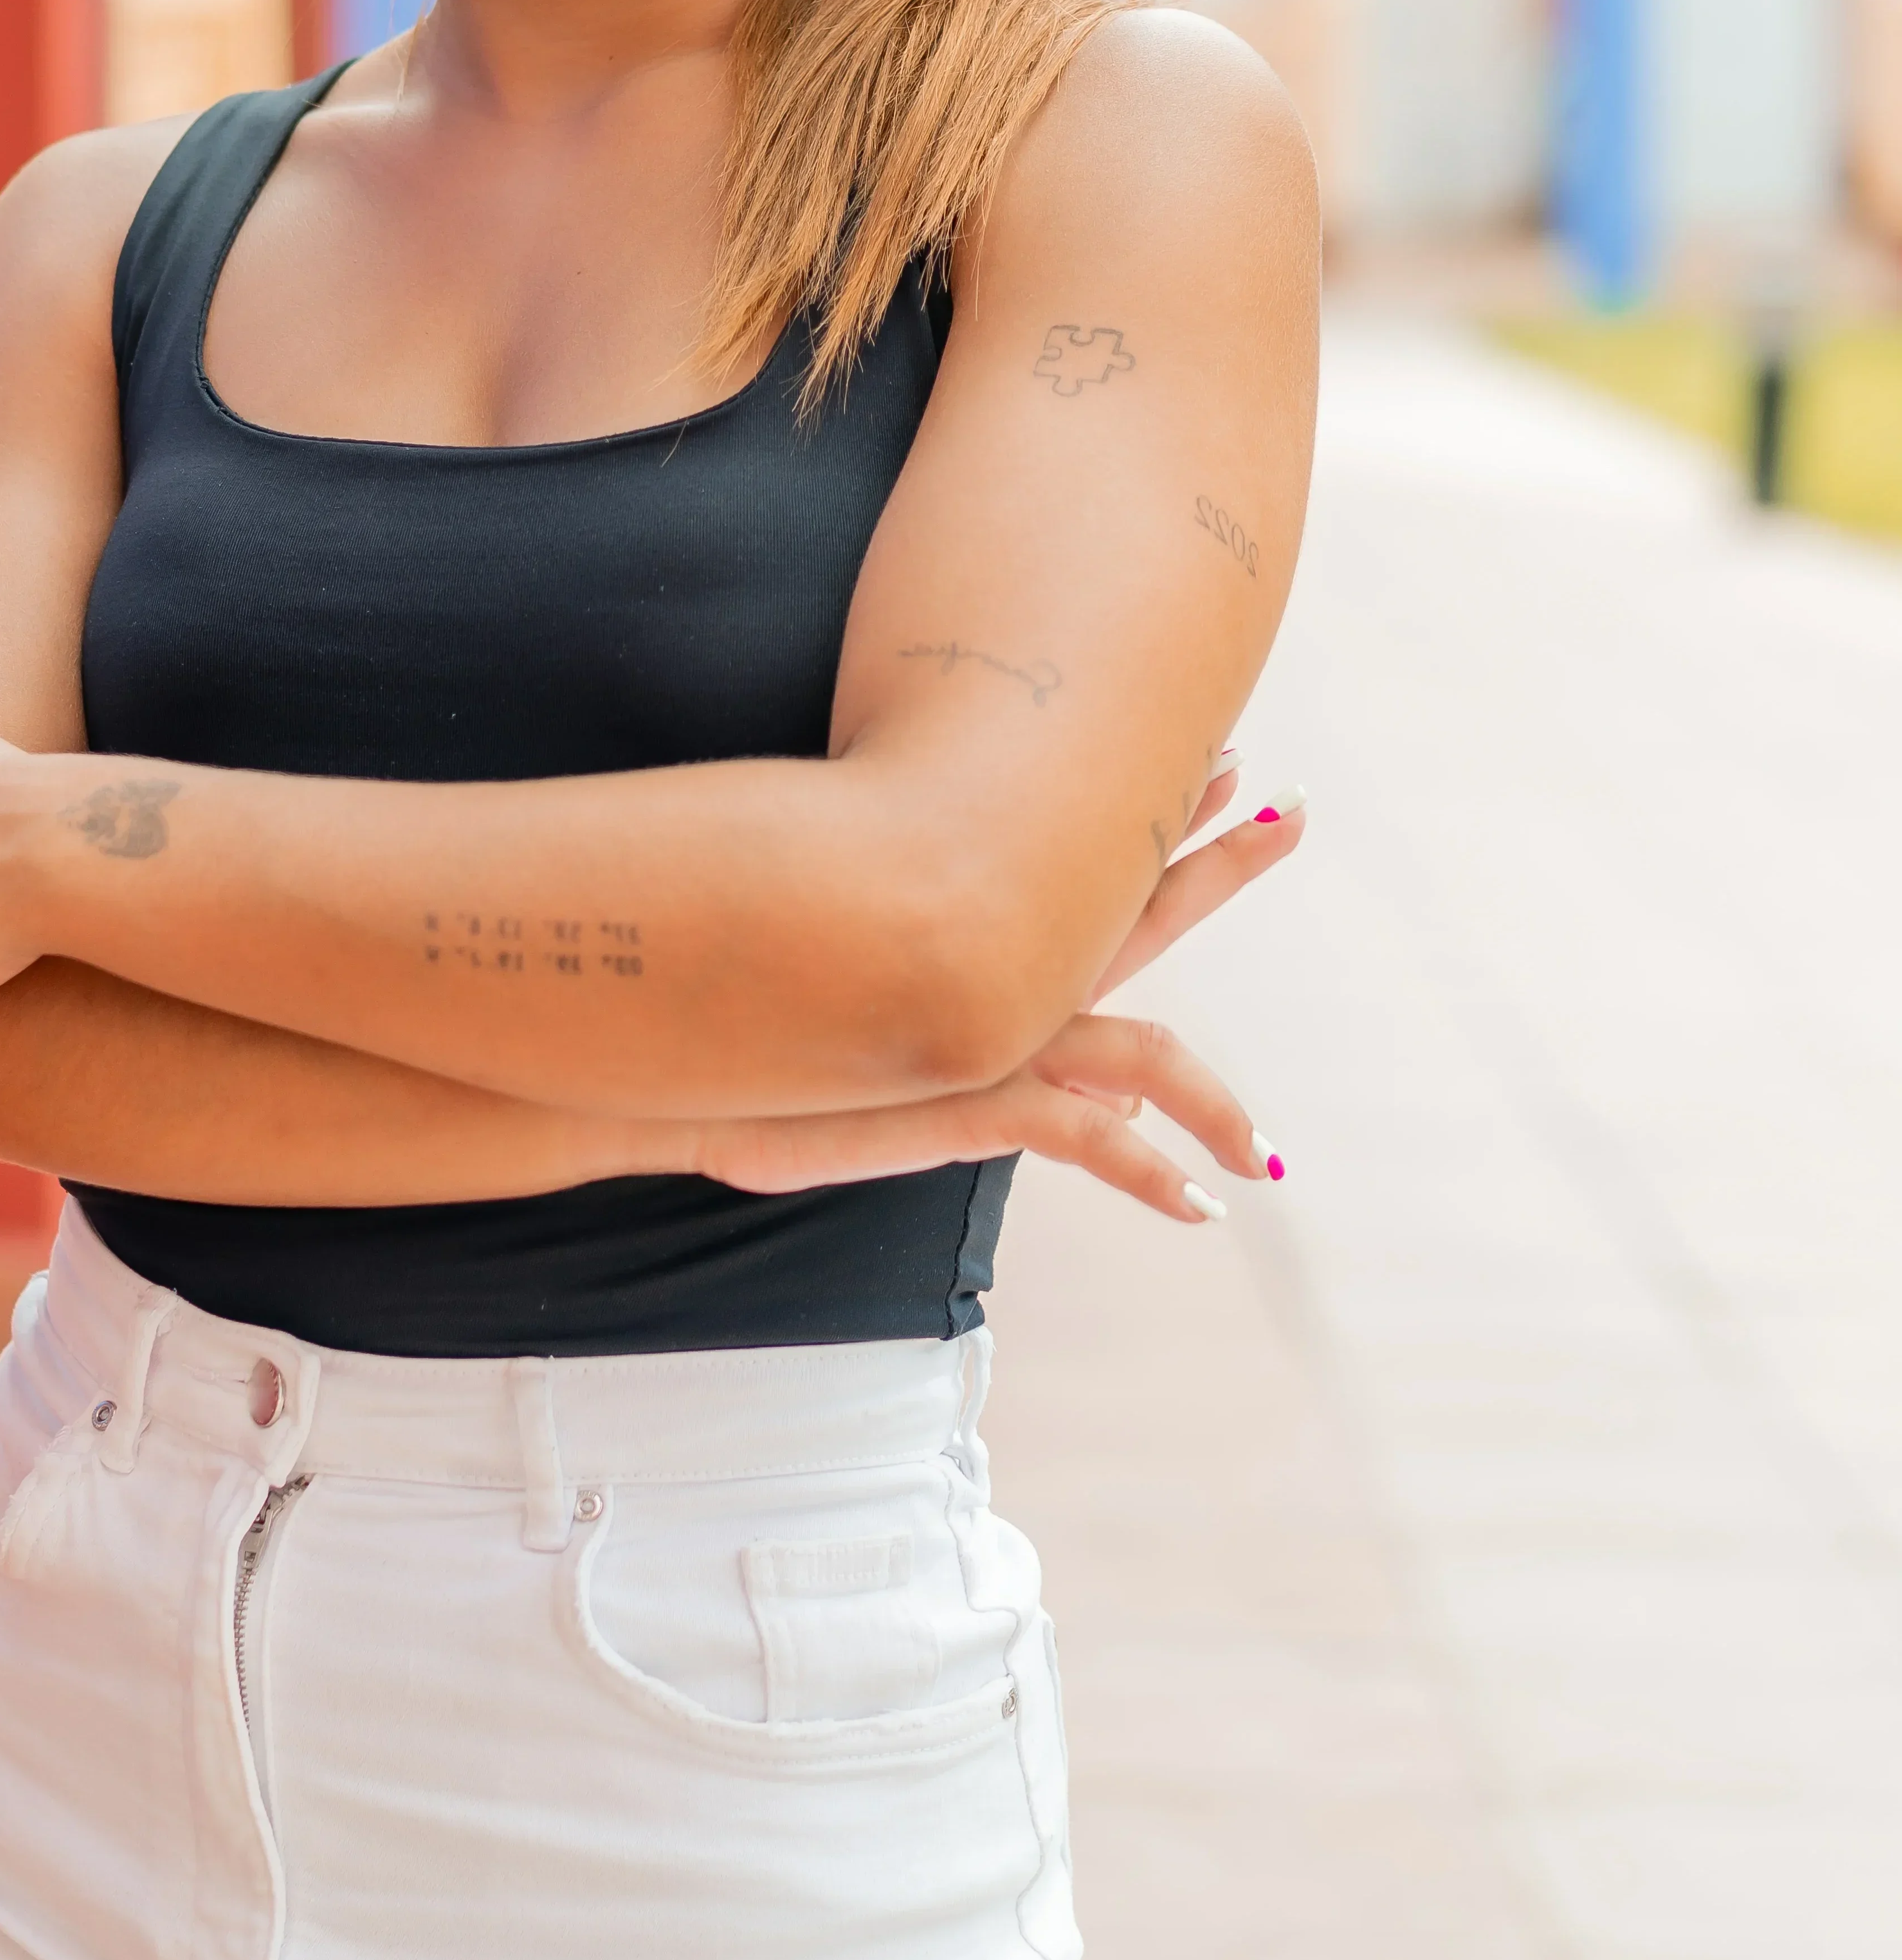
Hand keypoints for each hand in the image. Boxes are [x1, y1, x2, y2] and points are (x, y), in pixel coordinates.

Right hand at [688, 757, 1305, 1221]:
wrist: (670, 1049)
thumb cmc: (716, 1006)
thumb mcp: (803, 954)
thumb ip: (847, 916)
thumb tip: (850, 880)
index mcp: (958, 913)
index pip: (1080, 839)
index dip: (1149, 799)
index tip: (1214, 753)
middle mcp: (989, 959)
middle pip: (1138, 901)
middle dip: (1219, 861)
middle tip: (1290, 810)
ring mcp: (993, 1031)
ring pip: (1147, 1051)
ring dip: (1218, 1100)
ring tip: (1273, 1155)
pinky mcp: (975, 1098)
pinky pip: (1092, 1141)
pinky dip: (1150, 1174)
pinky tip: (1200, 1206)